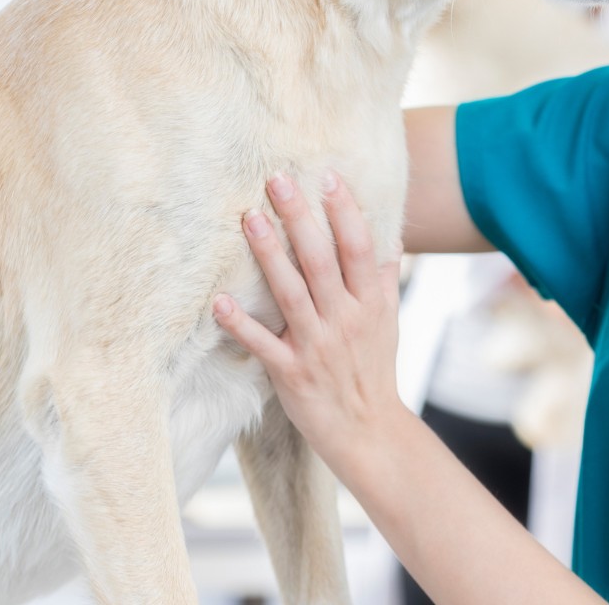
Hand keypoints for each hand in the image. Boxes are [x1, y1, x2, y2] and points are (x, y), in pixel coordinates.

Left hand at [213, 171, 405, 469]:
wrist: (368, 432)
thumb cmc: (374, 370)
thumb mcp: (389, 321)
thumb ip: (385, 278)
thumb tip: (391, 235)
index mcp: (371, 303)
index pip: (359, 247)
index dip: (344, 210)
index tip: (328, 176)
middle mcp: (345, 319)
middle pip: (321, 260)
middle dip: (299, 218)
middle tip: (277, 180)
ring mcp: (317, 346)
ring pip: (290, 292)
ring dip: (269, 255)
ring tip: (249, 218)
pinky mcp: (291, 373)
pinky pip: (262, 343)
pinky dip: (240, 324)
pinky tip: (218, 301)